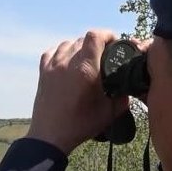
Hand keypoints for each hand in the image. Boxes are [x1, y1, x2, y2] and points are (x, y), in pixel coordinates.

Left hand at [25, 30, 130, 154]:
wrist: (51, 136)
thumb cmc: (80, 125)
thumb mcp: (109, 112)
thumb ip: (122, 97)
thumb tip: (128, 88)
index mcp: (86, 69)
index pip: (95, 36)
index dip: (107, 34)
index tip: (114, 43)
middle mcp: (68, 62)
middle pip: (83, 39)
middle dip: (96, 43)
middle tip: (103, 55)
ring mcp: (53, 66)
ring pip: (68, 43)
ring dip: (80, 47)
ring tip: (86, 59)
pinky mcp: (43, 72)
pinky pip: (53, 51)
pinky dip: (63, 51)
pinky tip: (68, 60)